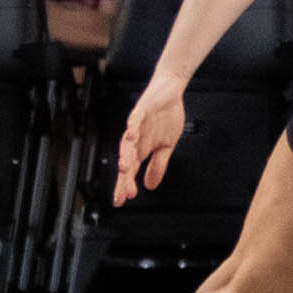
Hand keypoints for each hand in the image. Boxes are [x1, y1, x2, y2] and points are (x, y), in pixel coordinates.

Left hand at [114, 75, 186, 204]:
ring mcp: (136, 126)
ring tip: (125, 170)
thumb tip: (150, 185)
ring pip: (127, 143)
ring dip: (125, 156)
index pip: (132, 171)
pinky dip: (132, 128)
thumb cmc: (167, 116)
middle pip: (127, 161)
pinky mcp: (140, 111)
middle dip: (124, 178)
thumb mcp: (167, 146)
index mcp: (142, 149)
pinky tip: (132, 137)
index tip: (122, 201)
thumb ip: (158, 165)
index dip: (126, 185)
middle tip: (123, 193)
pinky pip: (134, 120)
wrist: (170, 92)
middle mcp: (136, 140)